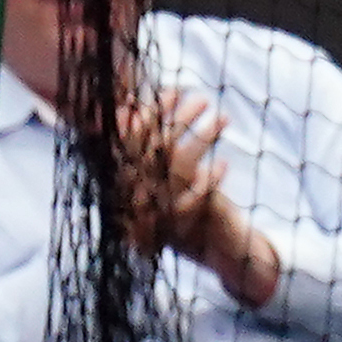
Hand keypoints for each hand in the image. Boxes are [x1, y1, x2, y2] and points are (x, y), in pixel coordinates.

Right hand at [117, 89, 279, 306]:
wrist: (158, 252)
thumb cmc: (150, 201)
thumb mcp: (138, 172)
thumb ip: (134, 141)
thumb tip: (131, 101)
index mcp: (118, 175)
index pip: (132, 135)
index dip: (153, 111)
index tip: (173, 90)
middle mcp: (132, 190)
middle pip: (157, 147)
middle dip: (182, 119)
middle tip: (204, 99)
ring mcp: (154, 208)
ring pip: (179, 167)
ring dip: (204, 139)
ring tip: (224, 118)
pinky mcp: (175, 226)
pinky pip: (194, 201)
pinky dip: (208, 181)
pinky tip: (222, 165)